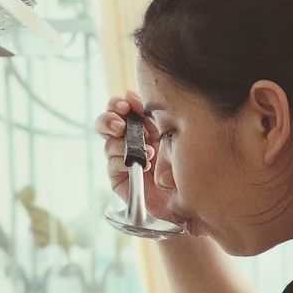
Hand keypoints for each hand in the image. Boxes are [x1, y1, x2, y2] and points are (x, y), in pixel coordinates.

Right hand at [94, 90, 180, 225]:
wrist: (187, 197)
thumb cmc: (182, 164)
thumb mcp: (168, 131)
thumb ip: (150, 114)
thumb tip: (130, 95)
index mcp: (141, 127)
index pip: (120, 109)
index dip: (119, 104)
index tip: (129, 104)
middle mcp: (128, 142)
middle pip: (105, 124)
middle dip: (109, 120)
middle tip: (120, 124)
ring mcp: (122, 161)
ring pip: (108, 144)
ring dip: (125, 145)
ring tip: (148, 153)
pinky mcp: (118, 180)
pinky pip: (112, 165)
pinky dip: (124, 162)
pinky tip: (143, 166)